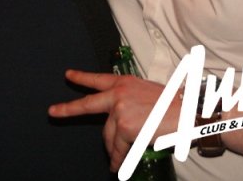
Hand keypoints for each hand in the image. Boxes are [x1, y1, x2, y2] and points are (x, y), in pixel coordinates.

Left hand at [48, 70, 179, 171]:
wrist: (190, 114)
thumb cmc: (176, 105)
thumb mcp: (148, 92)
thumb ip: (130, 99)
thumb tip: (119, 116)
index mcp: (125, 82)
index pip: (98, 79)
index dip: (82, 78)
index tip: (68, 75)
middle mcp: (118, 93)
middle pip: (87, 104)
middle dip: (67, 109)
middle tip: (53, 112)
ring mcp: (119, 109)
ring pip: (107, 134)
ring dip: (112, 149)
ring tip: (115, 160)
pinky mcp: (124, 126)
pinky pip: (117, 147)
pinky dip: (118, 158)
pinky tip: (117, 166)